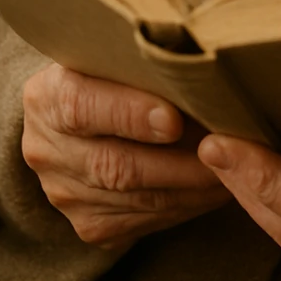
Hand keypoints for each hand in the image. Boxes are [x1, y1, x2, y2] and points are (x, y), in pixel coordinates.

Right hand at [22, 63, 232, 248]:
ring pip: (133, 198)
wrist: (79, 119)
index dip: (129, 114)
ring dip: (190, 187)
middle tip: (226, 149)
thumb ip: (142, 60)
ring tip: (233, 168)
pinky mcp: (89, 225)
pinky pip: (142, 220)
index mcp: (48, 96)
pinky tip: (214, 187)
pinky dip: (184, 205)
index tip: (174, 120)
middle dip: (177, 161)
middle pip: (113, 164)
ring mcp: (64, 195)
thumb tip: (202, 71)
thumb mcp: (115, 54)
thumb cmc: (113, 72)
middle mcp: (47, 150)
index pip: (82, 107)